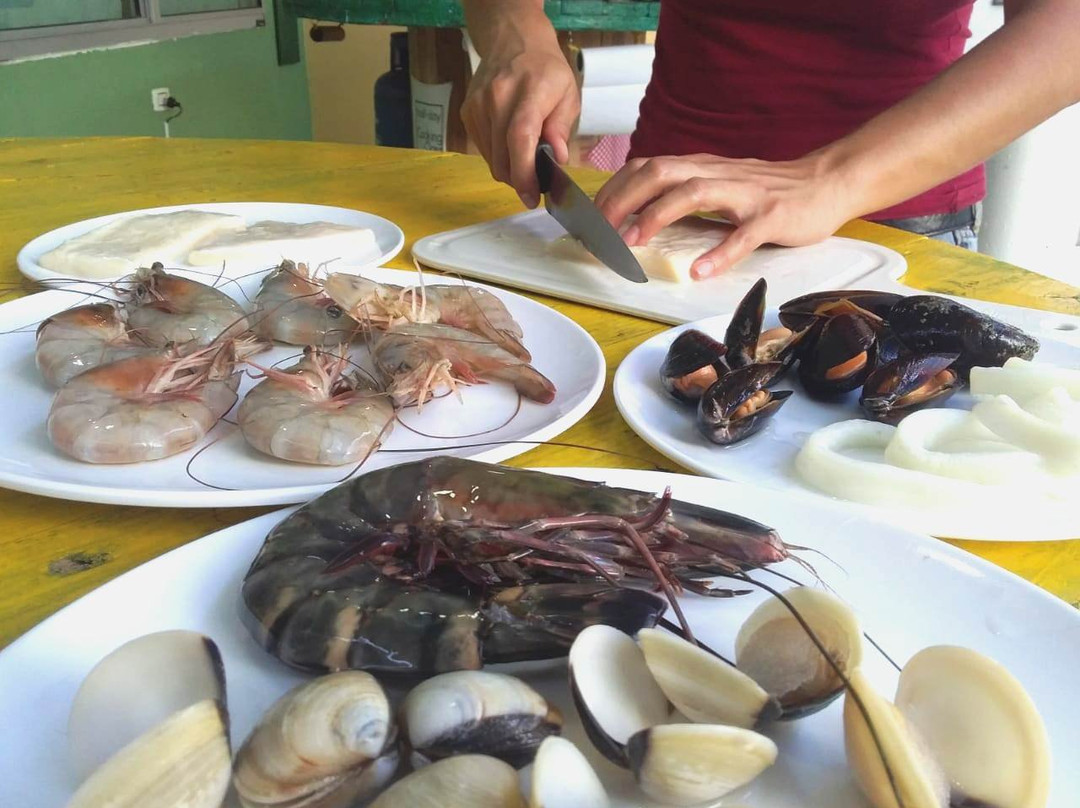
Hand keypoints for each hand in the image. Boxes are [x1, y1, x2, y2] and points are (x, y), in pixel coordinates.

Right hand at [461, 40, 579, 207]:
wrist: (512, 41)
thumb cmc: (545, 70)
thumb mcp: (568, 94)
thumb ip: (562, 127)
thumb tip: (557, 157)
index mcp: (530, 92)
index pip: (520, 138)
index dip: (524, 173)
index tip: (532, 195)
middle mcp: (498, 98)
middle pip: (502, 157)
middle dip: (520, 180)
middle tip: (536, 183)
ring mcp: (478, 106)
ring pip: (491, 159)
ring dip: (509, 169)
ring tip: (525, 159)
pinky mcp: (467, 113)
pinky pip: (483, 150)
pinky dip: (498, 156)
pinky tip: (510, 145)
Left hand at [593, 153, 853, 278]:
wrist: (827, 181)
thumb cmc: (768, 190)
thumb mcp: (719, 185)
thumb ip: (684, 193)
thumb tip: (638, 214)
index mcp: (702, 167)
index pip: (647, 168)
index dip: (614, 189)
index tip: (588, 217)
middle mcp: (718, 173)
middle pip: (660, 173)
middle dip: (623, 199)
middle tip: (597, 230)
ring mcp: (746, 194)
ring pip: (693, 193)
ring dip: (657, 216)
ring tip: (632, 243)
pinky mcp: (773, 216)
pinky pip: (744, 235)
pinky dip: (720, 253)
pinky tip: (700, 271)